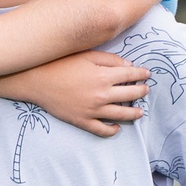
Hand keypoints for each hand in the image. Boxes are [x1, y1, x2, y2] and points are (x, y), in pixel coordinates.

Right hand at [27, 50, 150, 137]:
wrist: (38, 81)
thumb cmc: (61, 64)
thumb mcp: (87, 55)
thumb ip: (110, 59)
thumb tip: (129, 65)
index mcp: (104, 76)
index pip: (131, 75)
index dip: (142, 74)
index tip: (147, 74)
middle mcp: (102, 95)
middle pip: (131, 94)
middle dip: (141, 91)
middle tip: (145, 90)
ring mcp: (93, 110)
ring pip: (121, 114)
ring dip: (134, 113)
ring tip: (140, 112)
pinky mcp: (82, 121)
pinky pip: (102, 130)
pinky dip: (112, 130)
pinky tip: (117, 127)